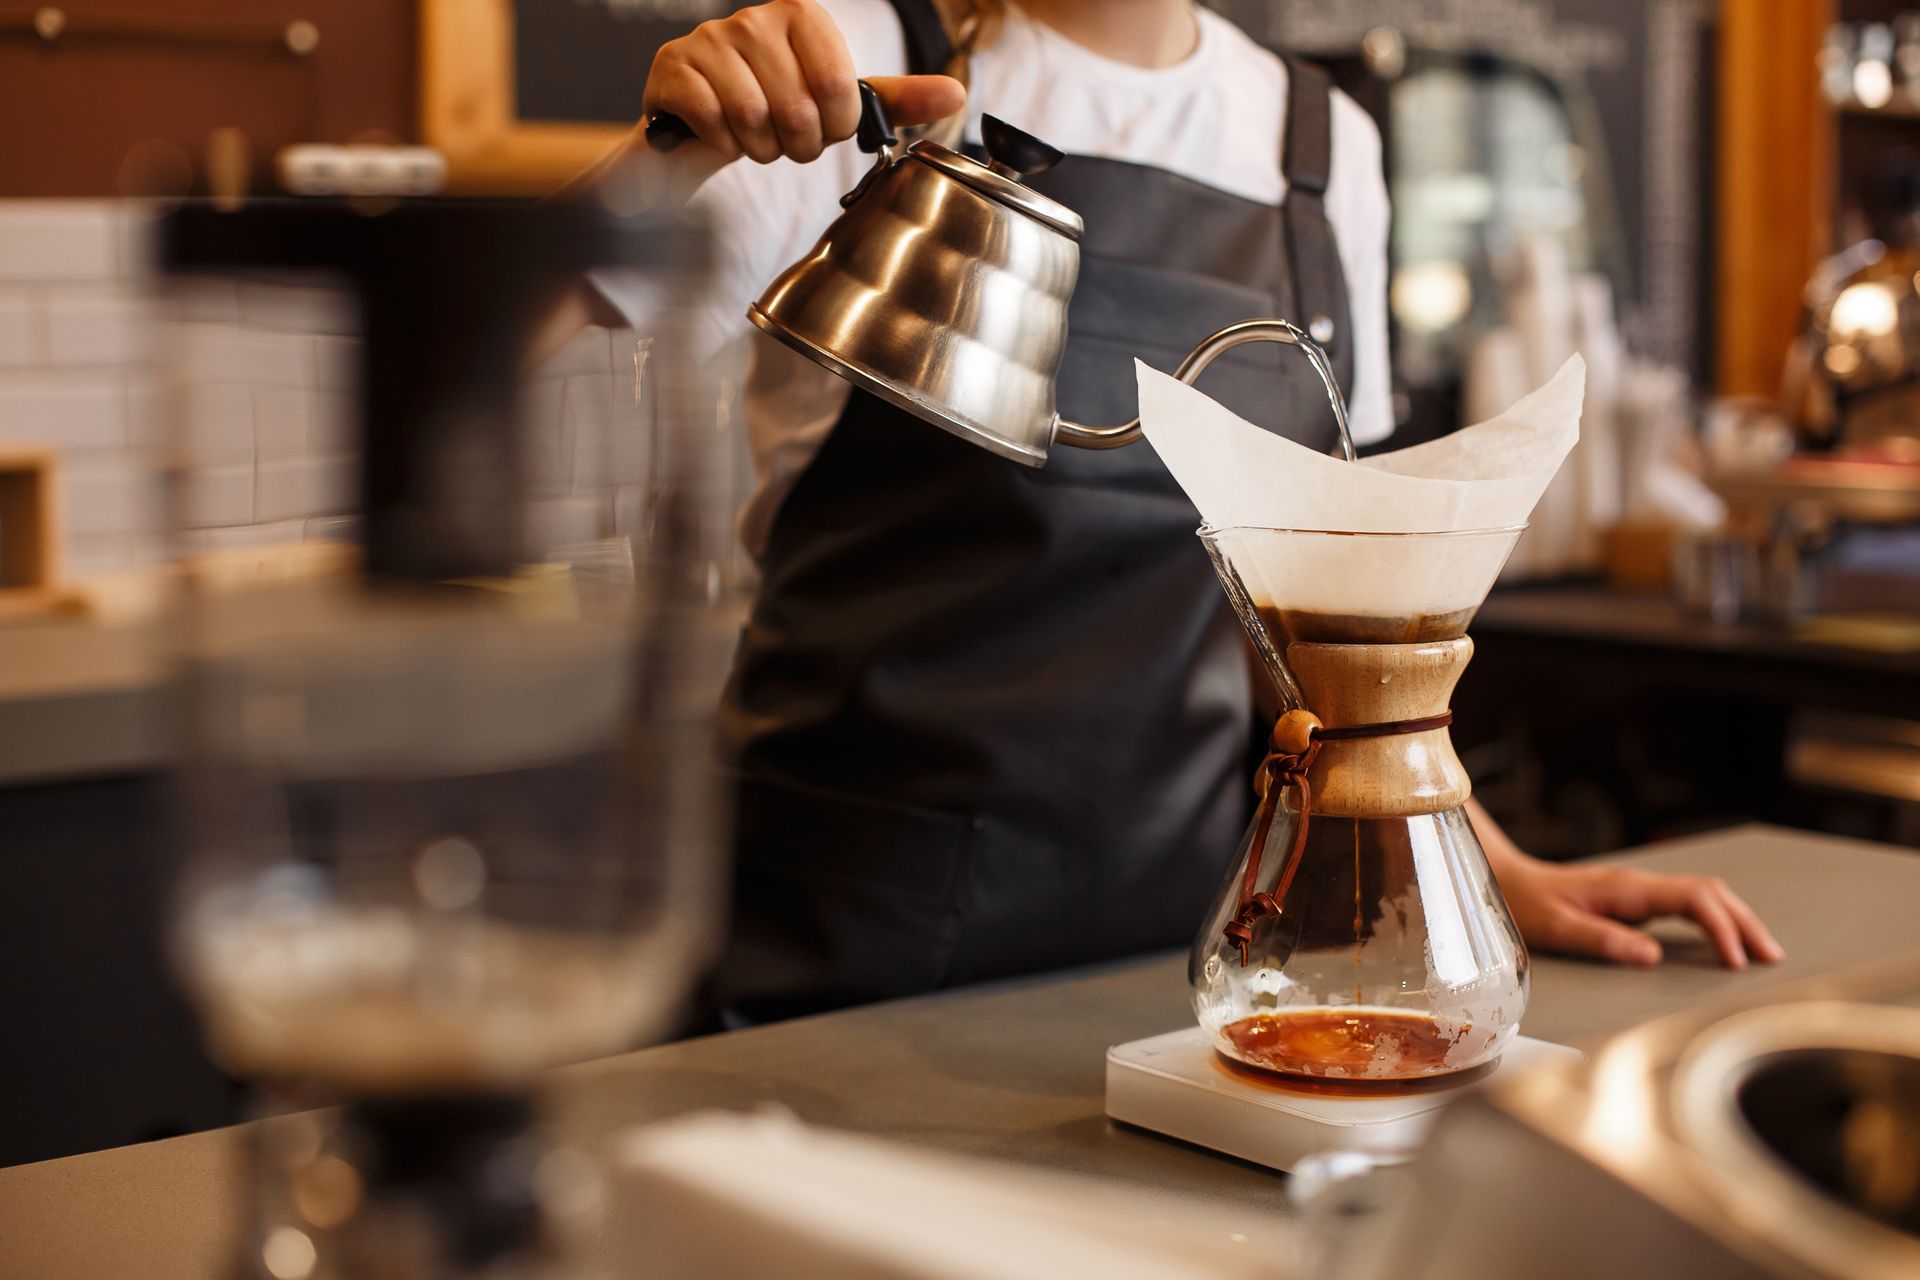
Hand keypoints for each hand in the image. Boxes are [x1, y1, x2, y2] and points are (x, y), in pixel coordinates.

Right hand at [643, 0, 966, 164]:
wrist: (704, 126)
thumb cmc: (776, 109)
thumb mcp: (840, 103)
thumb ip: (895, 100)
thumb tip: (956, 94)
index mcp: (802, 16)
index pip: (838, 87)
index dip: (834, 126)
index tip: (823, 127)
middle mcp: (754, 19)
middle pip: (797, 108)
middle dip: (797, 145)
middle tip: (788, 141)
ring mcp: (709, 40)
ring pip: (753, 119)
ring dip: (760, 149)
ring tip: (757, 140)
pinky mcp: (672, 69)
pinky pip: (712, 122)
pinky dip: (723, 145)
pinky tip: (723, 136)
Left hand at [1498, 858, 1784, 969]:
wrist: (1508, 881)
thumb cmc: (1527, 905)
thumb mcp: (1556, 928)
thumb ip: (1602, 940)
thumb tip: (1650, 956)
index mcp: (1626, 889)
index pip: (1693, 899)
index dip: (1720, 928)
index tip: (1735, 961)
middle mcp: (1640, 884)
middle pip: (1710, 892)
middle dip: (1744, 923)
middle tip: (1771, 958)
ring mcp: (1640, 890)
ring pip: (1703, 895)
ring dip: (1735, 920)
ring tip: (1762, 953)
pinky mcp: (1637, 900)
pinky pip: (1688, 904)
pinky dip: (1715, 921)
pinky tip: (1727, 942)